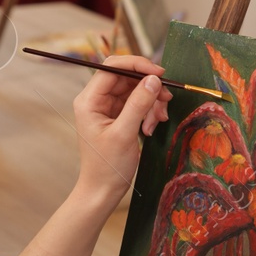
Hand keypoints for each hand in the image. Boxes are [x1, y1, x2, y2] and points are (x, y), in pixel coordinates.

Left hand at [69, 54, 170, 207]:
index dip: (137, 65)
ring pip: (136, 90)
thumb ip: (138, 104)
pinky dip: (149, 112)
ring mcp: (108, 108)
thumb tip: (153, 79)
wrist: (103, 190)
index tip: (160, 74)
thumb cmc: (107, 166)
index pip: (113, 67)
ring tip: (158, 120)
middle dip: (148, 87)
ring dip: (151, 102)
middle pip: (127, 77)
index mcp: (89, 100)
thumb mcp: (124, 134)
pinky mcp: (118, 117)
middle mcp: (97, 99)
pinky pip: (138, 104)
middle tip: (166, 98)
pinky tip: (151, 127)